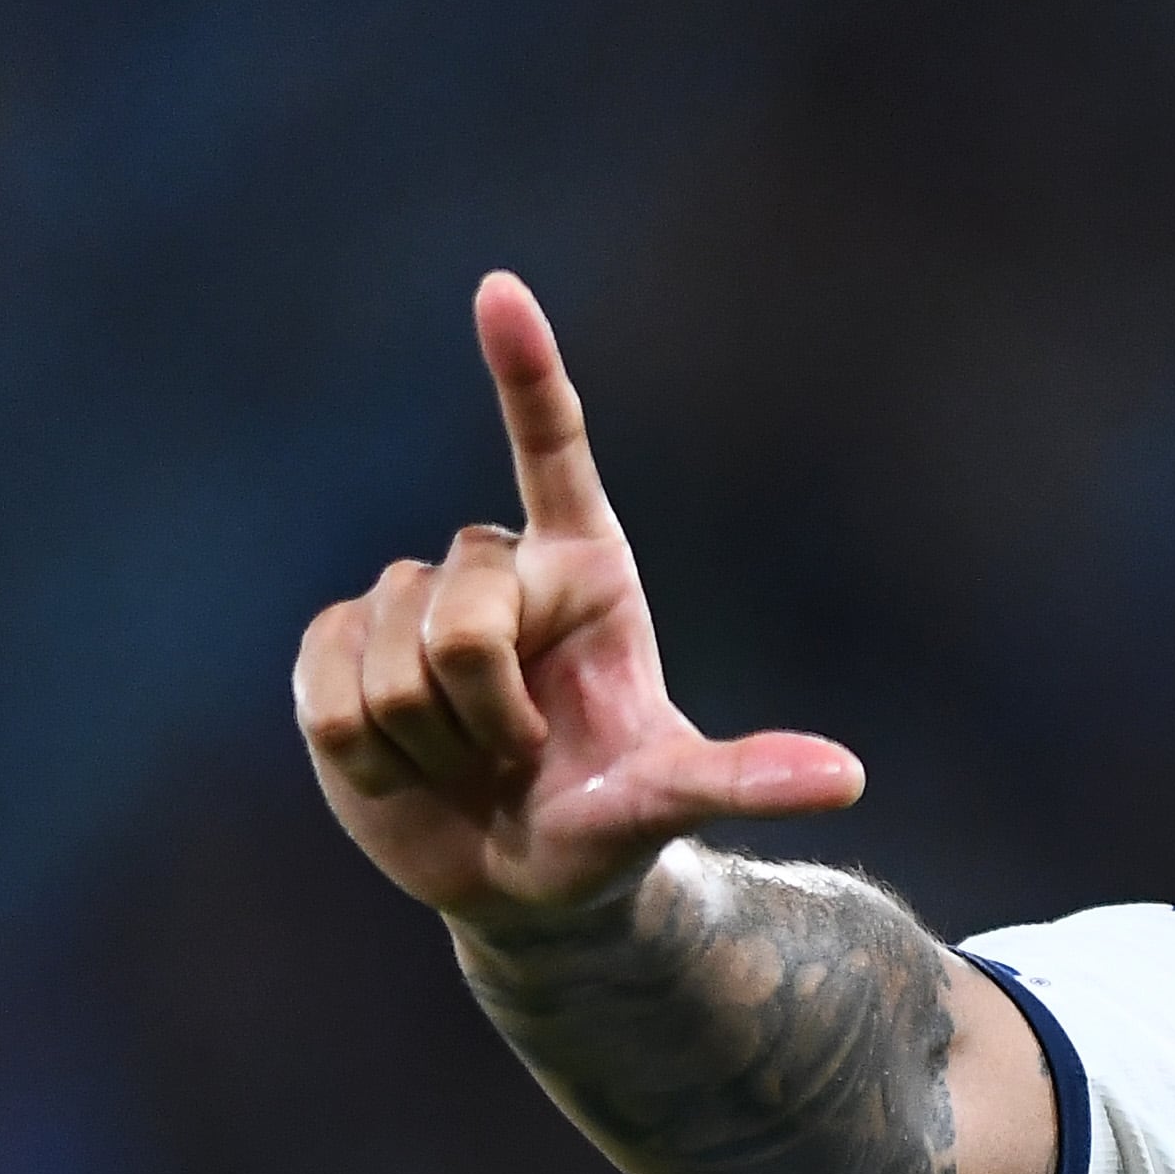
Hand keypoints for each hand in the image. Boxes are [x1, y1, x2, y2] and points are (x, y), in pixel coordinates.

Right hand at [296, 274, 863, 929]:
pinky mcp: (334, 652)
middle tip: (514, 756)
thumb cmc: (608, 825)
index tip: (499, 290)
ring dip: (427, 740)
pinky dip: (363, 751)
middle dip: (484, 711)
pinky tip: (397, 768)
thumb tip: (847, 778)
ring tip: (464, 763)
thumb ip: (745, 780)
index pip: (550, 449)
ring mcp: (405, 605)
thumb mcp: (675, 802)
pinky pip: (327, 687)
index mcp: (583, 568)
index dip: (526, 372)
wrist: (519, 883)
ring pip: (390, 659)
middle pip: (458, 614)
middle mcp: (494, 569)